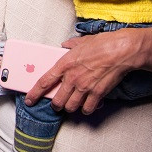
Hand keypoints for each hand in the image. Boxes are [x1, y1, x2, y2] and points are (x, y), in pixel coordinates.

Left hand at [25, 31, 142, 113]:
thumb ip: (70, 46)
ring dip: (70, 108)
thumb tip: (65, 45)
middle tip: (57, 105)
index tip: (29, 100)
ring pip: (71, 107)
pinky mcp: (98, 94)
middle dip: (56, 105)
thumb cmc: (103, 44)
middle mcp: (72, 78)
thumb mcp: (82, 42)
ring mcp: (85, 87)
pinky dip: (87, 109)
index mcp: (65, 64)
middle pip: (57, 100)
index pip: (44, 82)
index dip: (34, 93)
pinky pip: (88, 108)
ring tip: (72, 105)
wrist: (122, 50)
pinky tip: (87, 105)